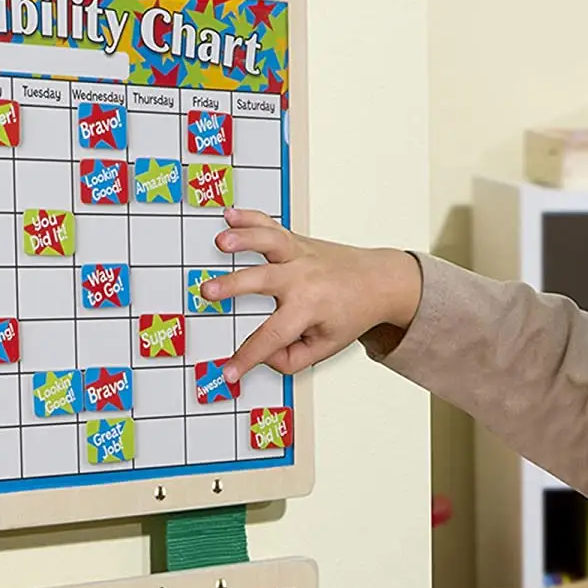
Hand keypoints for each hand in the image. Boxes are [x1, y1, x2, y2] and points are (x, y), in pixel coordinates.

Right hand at [202, 209, 422, 382]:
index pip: (271, 337)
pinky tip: (229, 215)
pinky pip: (271, 225)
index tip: (230, 372)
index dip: (247, 357)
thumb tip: (263, 355)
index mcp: (309, 307)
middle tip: (208, 291)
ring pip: (270, 242)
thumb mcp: (327, 346)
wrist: (378, 281)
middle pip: (263, 280)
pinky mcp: (295, 241)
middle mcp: (303, 278)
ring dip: (244, 239)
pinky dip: (250, 218)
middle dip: (233, 286)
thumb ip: (293, 357)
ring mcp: (299, 255)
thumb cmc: (352, 312)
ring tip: (221, 242)